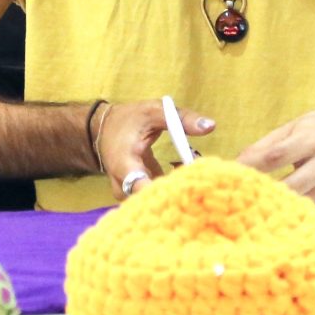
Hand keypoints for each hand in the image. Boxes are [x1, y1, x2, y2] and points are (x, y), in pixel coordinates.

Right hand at [95, 99, 214, 195]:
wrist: (103, 129)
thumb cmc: (129, 119)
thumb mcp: (154, 111)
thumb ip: (181, 118)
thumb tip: (211, 126)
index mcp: (124, 164)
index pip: (141, 189)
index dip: (168, 191)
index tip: (191, 187)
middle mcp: (122, 185)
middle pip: (149, 202)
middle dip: (176, 196)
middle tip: (200, 187)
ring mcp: (127, 193)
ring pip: (152, 204)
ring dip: (174, 196)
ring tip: (196, 186)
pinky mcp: (135, 195)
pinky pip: (153, 200)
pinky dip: (170, 194)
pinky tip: (187, 186)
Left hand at [236, 108, 314, 202]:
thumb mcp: (295, 126)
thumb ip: (267, 144)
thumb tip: (238, 160)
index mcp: (311, 139)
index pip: (277, 155)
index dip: (251, 164)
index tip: (229, 171)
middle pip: (287, 185)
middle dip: (260, 192)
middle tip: (233, 196)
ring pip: (295, 202)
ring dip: (270, 205)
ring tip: (245, 207)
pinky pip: (303, 208)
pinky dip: (284, 210)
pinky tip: (265, 211)